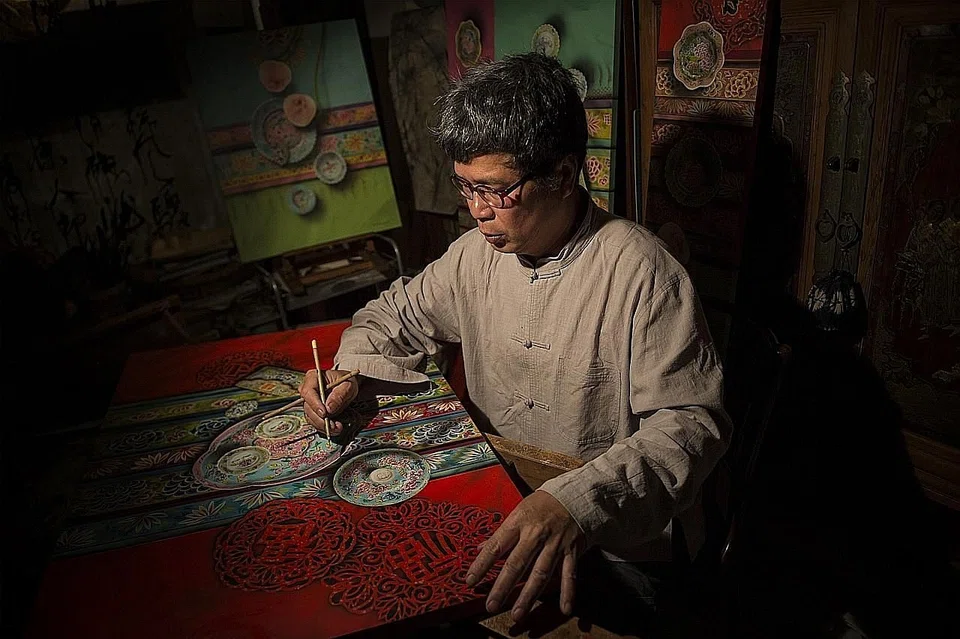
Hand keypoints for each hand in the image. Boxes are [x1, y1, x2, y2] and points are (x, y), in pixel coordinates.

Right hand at [297, 369, 358, 435]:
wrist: (347, 387)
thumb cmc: (346, 381)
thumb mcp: (348, 385)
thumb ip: (339, 395)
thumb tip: (329, 408)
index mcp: (313, 377)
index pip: (308, 392)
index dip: (315, 404)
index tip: (324, 413)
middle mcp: (307, 390)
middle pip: (308, 407)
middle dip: (320, 419)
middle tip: (332, 425)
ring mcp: (309, 401)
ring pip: (311, 417)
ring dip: (323, 425)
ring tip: (337, 428)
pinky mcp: (313, 411)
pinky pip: (315, 422)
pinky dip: (324, 427)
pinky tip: (335, 429)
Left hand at [466, 490, 583, 621]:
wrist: (575, 495)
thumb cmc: (543, 503)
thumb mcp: (518, 511)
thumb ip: (501, 533)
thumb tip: (480, 548)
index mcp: (519, 522)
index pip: (496, 546)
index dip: (482, 564)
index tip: (470, 580)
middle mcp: (535, 534)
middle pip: (516, 563)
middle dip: (503, 586)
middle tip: (491, 605)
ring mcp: (554, 543)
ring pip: (540, 573)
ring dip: (528, 595)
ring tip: (517, 613)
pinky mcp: (572, 550)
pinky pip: (569, 574)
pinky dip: (567, 592)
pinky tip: (563, 608)